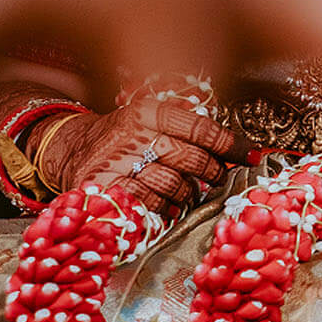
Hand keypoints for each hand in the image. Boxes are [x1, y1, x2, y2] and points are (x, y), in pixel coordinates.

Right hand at [36, 99, 252, 216]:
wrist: (71, 150)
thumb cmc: (123, 136)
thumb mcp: (149, 118)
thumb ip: (185, 128)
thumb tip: (237, 148)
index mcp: (147, 113)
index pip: (200, 129)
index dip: (231, 144)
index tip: (250, 154)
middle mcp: (132, 136)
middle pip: (190, 158)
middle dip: (213, 171)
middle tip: (219, 177)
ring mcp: (117, 165)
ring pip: (173, 184)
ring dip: (189, 193)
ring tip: (191, 191)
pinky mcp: (105, 191)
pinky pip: (149, 204)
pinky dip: (166, 208)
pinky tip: (170, 205)